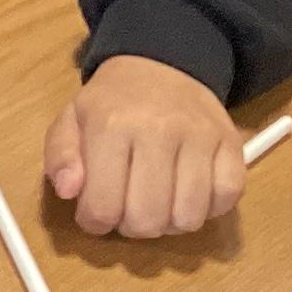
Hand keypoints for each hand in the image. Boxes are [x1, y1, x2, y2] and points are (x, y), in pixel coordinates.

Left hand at [42, 55, 246, 238]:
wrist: (161, 64)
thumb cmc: (112, 103)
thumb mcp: (70, 121)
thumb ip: (60, 158)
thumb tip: (69, 191)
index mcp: (111, 125)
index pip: (102, 208)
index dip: (95, 223)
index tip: (95, 213)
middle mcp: (159, 130)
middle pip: (148, 220)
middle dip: (132, 227)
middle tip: (127, 209)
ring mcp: (200, 136)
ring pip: (188, 217)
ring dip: (170, 224)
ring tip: (158, 204)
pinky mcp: (231, 143)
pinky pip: (226, 199)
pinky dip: (208, 209)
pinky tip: (189, 195)